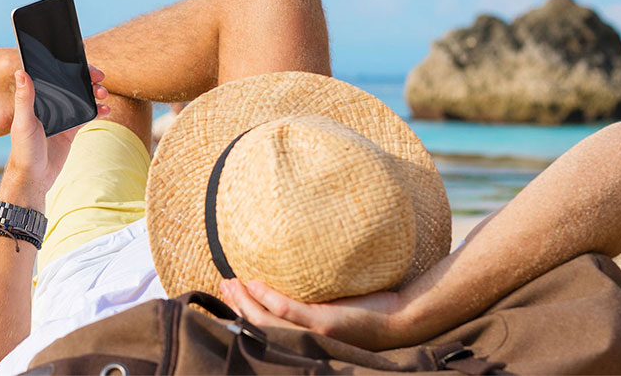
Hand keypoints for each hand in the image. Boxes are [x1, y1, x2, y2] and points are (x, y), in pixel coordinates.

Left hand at [1, 66, 109, 208]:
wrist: (35, 177)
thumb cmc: (24, 150)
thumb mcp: (24, 123)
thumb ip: (24, 98)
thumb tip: (20, 72)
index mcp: (36, 99)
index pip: (54, 76)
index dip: (69, 68)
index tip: (84, 66)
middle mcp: (49, 105)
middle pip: (71, 85)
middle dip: (87, 80)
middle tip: (100, 79)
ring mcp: (61, 117)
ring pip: (81, 98)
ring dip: (94, 94)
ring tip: (104, 95)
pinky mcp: (70, 130)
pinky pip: (87, 116)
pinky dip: (97, 111)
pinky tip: (106, 110)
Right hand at [220, 279, 416, 350]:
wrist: (399, 319)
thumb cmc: (368, 311)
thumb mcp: (332, 306)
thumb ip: (311, 299)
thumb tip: (295, 276)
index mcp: (303, 340)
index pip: (263, 331)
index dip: (240, 315)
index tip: (226, 295)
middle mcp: (303, 343)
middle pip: (257, 327)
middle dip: (235, 306)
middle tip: (221, 285)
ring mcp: (312, 334)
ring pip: (265, 321)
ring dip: (244, 302)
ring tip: (231, 282)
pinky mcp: (323, 323)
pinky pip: (288, 311)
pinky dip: (267, 298)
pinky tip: (255, 283)